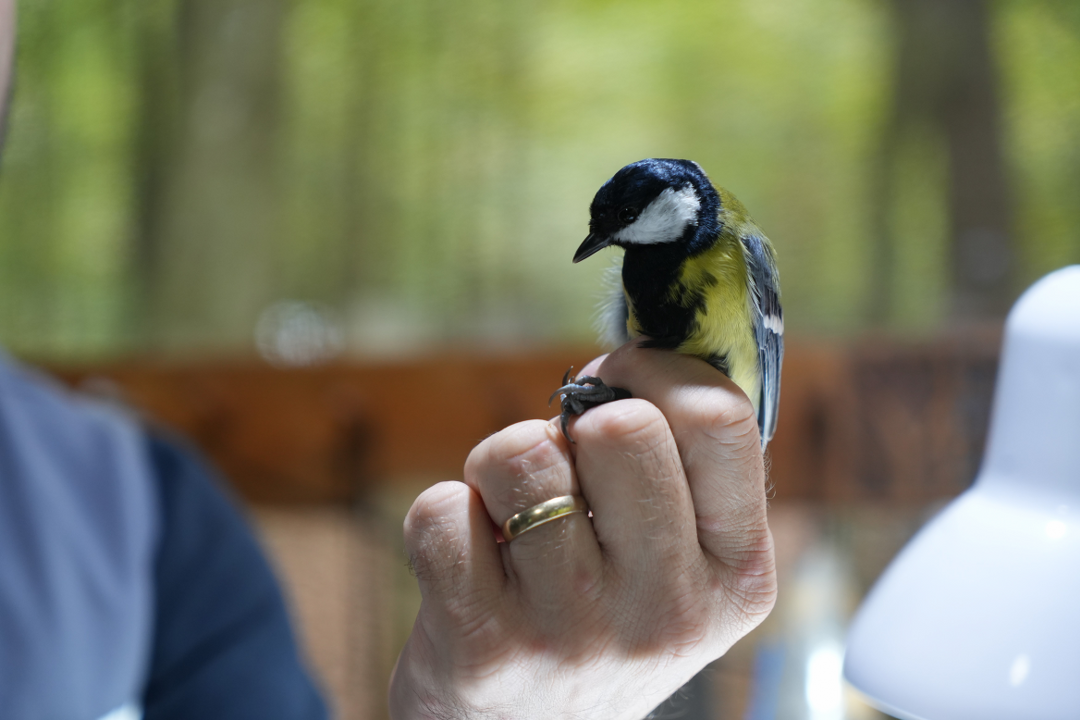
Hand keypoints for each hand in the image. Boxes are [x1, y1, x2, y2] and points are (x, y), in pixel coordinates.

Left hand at [389, 341, 776, 718]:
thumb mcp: (674, 563)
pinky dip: (445, 515)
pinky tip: (470, 562)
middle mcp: (668, 611)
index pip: (720, 418)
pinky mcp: (486, 650)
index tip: (618, 383)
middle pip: (621, 427)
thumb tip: (618, 355)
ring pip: (519, 453)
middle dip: (573, 426)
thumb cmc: (601, 619)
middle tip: (561, 474)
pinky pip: (440, 510)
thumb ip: (671, 466)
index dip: (656, 372)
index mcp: (736, 574)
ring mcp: (576, 633)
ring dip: (499, 466)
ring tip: (510, 519)